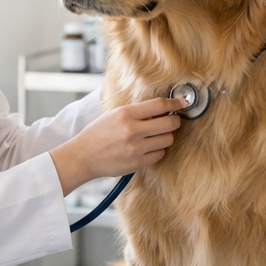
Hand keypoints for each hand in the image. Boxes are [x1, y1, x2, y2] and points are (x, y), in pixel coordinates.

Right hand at [49, 98, 186, 195]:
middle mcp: (132, 130)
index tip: (181, 102)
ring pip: (168, 140)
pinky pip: (160, 154)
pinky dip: (158, 150)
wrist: (84, 156)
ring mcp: (136, 148)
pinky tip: (148, 147)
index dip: (175, 102)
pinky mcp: (137, 163)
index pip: (159, 105)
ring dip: (166, 136)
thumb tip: (163, 108)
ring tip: (156, 135)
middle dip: (175, 120)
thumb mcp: (114, 114)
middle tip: (172, 120)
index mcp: (125, 114)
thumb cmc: (99, 133)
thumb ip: (137, 111)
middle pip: (170, 123)